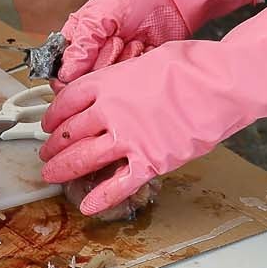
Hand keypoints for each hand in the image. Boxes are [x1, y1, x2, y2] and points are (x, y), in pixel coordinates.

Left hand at [40, 0, 266, 215]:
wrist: (221, 83)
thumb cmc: (193, 65)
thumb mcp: (147, 61)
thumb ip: (125, 78)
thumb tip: (119, 88)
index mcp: (109, 82)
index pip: (68, 100)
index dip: (53, 114)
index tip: (47, 122)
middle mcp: (112, 110)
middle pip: (70, 131)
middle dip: (54, 144)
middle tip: (45, 153)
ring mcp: (130, 137)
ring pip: (85, 157)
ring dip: (65, 168)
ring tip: (51, 175)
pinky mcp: (151, 161)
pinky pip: (120, 185)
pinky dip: (101, 197)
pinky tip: (87, 205)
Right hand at [56, 0, 262, 83]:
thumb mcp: (98, 15)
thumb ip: (81, 44)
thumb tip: (65, 73)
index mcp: (77, 40)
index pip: (62, 72)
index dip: (72, 76)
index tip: (87, 67)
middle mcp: (93, 55)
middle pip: (88, 80)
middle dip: (105, 61)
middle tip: (117, 40)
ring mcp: (115, 63)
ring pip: (110, 83)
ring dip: (124, 62)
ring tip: (132, 41)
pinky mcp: (135, 70)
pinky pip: (131, 82)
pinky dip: (138, 65)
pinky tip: (143, 47)